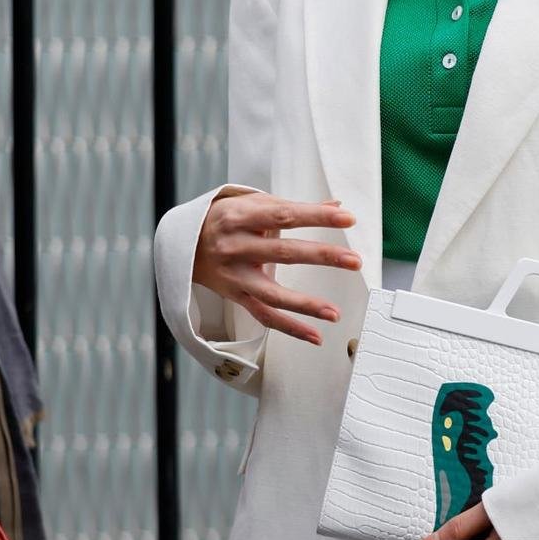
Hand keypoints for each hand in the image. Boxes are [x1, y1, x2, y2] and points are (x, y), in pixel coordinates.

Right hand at [193, 190, 362, 343]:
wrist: (184, 243)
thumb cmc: (226, 220)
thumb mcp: (253, 204)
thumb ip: (293, 207)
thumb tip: (337, 206)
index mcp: (241, 217)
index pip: (285, 215)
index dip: (317, 216)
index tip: (347, 218)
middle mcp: (235, 246)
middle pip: (284, 253)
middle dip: (322, 256)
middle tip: (354, 260)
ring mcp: (235, 275)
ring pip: (273, 293)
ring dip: (306, 304)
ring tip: (334, 312)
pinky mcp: (236, 296)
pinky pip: (264, 316)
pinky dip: (290, 328)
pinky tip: (315, 335)